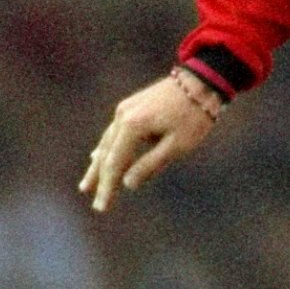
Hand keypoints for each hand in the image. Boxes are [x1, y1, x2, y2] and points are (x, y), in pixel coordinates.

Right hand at [79, 68, 222, 211]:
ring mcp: (125, 109)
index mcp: (133, 126)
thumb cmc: (194, 115)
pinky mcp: (131, 106)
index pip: (114, 164)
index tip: (102, 207)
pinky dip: (106, 148)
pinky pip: (113, 132)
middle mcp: (123, 116)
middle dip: (100, 180)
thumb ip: (151, 165)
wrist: (202, 80)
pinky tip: (97, 155)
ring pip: (106, 143)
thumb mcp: (178, 145)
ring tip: (87, 184)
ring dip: (98, 165)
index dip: (108, 188)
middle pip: (106, 154)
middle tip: (94, 202)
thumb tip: (127, 184)